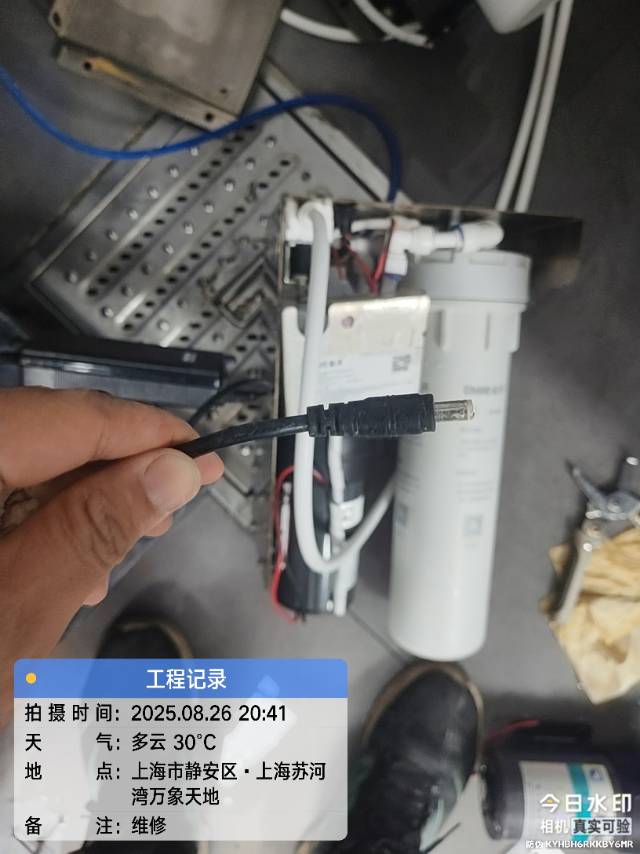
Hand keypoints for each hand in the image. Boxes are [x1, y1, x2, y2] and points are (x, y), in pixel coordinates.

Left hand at [0, 388, 222, 725]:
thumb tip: (169, 469)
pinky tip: (63, 552)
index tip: (194, 451)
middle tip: (172, 498)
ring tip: (126, 537)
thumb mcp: (20, 610)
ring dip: (78, 494)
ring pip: (15, 457)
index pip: (63, 418)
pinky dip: (34, 513)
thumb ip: (98, 528)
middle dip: (114, 466)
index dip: (144, 430)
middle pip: (37, 431)